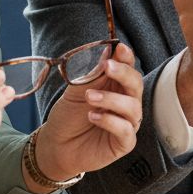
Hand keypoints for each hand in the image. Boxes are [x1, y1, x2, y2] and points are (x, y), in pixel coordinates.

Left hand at [31, 43, 142, 188]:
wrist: (56, 146)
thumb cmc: (69, 117)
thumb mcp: (76, 91)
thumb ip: (92, 74)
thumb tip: (107, 50)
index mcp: (115, 87)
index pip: (128, 68)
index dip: (126, 57)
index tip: (120, 48)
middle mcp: (125, 103)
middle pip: (136, 84)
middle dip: (124, 73)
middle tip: (108, 67)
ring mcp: (127, 123)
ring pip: (133, 107)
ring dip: (111, 99)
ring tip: (89, 98)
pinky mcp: (124, 143)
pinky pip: (126, 130)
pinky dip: (110, 121)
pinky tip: (93, 117)